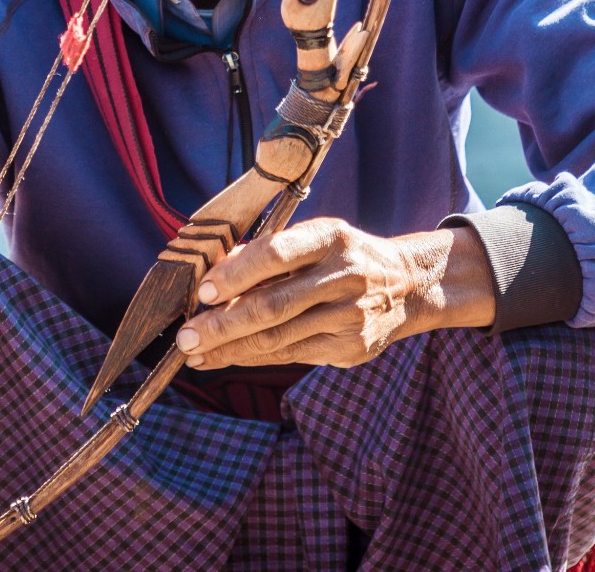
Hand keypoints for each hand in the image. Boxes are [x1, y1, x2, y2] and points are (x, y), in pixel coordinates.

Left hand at [172, 221, 493, 369]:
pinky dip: (253, 358)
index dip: (237, 273)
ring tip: (195, 354)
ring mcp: (350, 315)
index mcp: (332, 237)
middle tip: (186, 337)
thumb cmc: (343, 257)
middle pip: (273, 305)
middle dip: (223, 324)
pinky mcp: (351, 347)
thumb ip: (267, 252)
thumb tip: (213, 270)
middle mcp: (344, 275)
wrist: (408, 285)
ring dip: (230, 348)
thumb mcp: (315, 238)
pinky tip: (225, 358)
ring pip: (279, 338)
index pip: (278, 253)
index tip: (202, 290)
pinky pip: (292, 355)